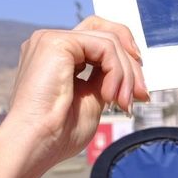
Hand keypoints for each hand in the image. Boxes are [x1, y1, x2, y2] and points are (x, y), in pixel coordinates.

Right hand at [0, 17, 147, 171]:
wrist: (36, 144)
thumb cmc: (57, 133)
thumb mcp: (93, 100)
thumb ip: (107, 80)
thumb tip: (133, 76)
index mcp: (57, 57)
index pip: (99, 41)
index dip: (125, 60)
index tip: (139, 90)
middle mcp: (51, 43)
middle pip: (106, 33)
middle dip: (131, 64)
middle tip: (141, 95)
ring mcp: (51, 39)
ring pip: (109, 41)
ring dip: (125, 74)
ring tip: (123, 103)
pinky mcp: (55, 41)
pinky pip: (104, 46)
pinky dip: (116, 71)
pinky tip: (109, 96)